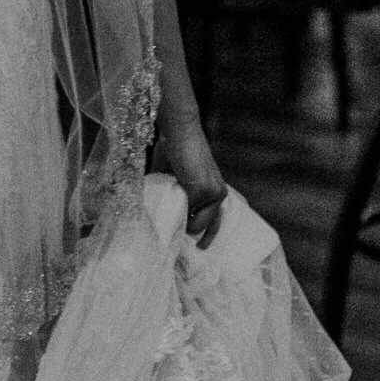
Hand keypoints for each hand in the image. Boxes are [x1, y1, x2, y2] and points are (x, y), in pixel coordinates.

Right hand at [156, 109, 227, 247]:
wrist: (179, 131)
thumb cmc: (174, 151)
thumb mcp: (176, 180)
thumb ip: (176, 198)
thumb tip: (163, 219)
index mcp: (216, 192)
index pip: (214, 223)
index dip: (204, 236)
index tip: (196, 250)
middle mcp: (218, 194)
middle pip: (203, 229)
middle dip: (189, 236)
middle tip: (178, 247)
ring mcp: (211, 193)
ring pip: (193, 225)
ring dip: (178, 221)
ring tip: (164, 219)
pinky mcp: (200, 190)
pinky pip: (183, 212)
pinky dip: (171, 210)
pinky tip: (161, 204)